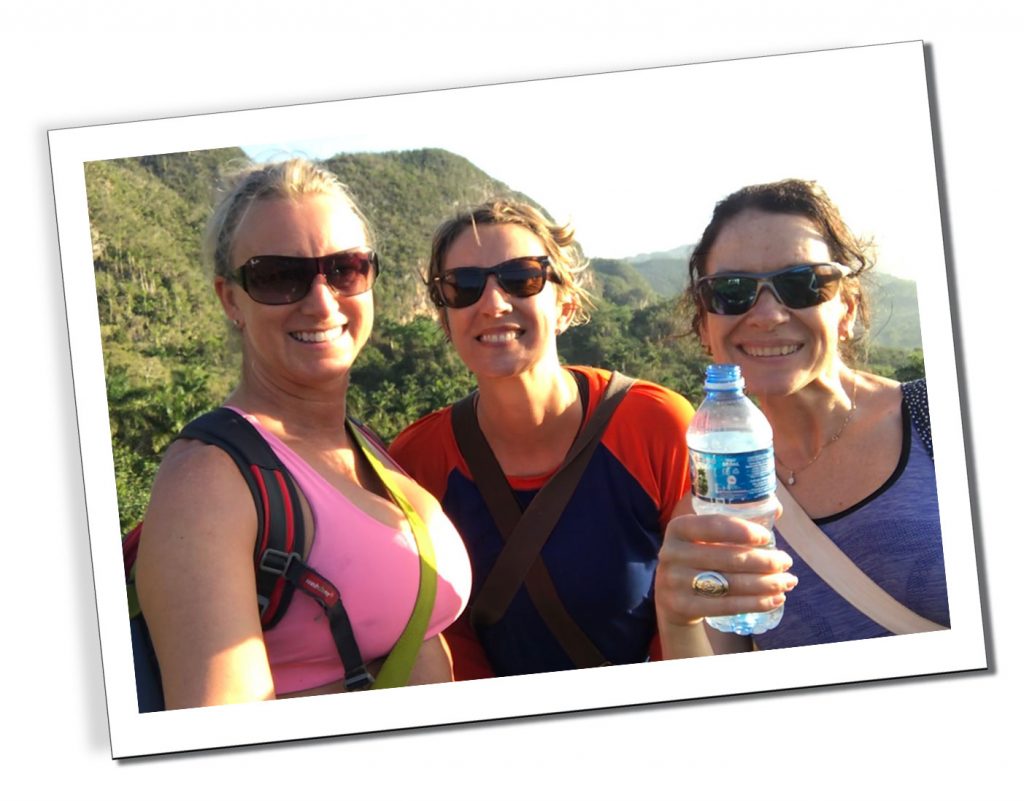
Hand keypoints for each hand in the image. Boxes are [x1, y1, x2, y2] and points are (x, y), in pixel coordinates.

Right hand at [655, 512, 796, 629]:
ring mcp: (675, 582)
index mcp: (678, 528)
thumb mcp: (704, 537)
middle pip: (728, 558)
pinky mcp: (684, 607)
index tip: (768, 537)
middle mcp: (672, 553)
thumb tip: (777, 509)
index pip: (713, 525)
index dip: (743, 531)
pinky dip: (756, 603)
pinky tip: (776, 599)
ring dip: (766, 584)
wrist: (672, 597)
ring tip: (787, 581)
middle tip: (786, 561)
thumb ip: (734, 523)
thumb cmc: (699, 558)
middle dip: (764, 561)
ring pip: (731, 584)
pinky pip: (727, 606)